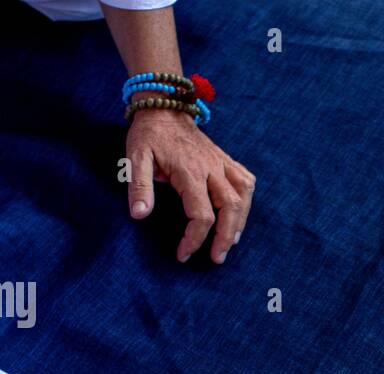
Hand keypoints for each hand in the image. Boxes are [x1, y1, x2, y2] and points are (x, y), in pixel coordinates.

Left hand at [125, 108, 255, 263]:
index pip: (201, 214)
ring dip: (240, 221)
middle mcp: (211, 168)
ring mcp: (221, 163)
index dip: (194, 239)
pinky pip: (246, 181)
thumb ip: (140, 187)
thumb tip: (140, 215)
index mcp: (189, 172)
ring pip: (243, 195)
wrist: (163, 105)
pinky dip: (247, 200)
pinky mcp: (225, 159)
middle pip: (230, 208)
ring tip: (231, 242)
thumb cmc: (148, 135)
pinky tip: (240, 215)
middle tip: (216, 258)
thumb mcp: (136, 158)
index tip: (182, 254)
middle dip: (225, 237)